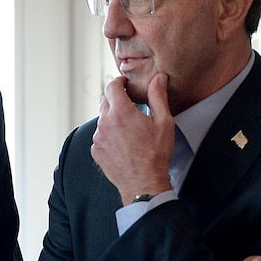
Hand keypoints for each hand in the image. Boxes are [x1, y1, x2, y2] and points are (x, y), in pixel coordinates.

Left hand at [91, 72, 173, 203]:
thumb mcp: (163, 122)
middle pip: (104, 101)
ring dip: (112, 118)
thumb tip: (159, 78)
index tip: (125, 83)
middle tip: (129, 103)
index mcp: (121, 112)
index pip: (111, 86)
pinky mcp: (96, 151)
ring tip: (128, 127)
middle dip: (115, 98)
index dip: (119, 81)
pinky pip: (100, 136)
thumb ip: (158, 96)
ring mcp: (98, 138)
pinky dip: (108, 134)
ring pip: (102, 119)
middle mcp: (105, 123)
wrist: (143, 183)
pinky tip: (122, 142)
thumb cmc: (156, 154)